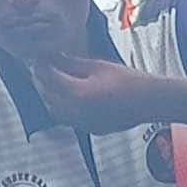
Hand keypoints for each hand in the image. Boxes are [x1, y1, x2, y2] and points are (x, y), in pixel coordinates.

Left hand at [30, 53, 170, 131]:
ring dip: (49, 95)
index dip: (41, 66)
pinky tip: (67, 95)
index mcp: (78, 94)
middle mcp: (77, 113)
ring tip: (51, 80)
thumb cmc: (127, 80)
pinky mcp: (90, 129)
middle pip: (48, 96)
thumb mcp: (96, 66)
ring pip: (55, 111)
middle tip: (40, 66)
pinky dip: (62, 106)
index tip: (38, 56)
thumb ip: (71, 64)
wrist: (148, 102)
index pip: (49, 79)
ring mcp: (83, 124)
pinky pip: (68, 118)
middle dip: (41, 81)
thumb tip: (52, 57)